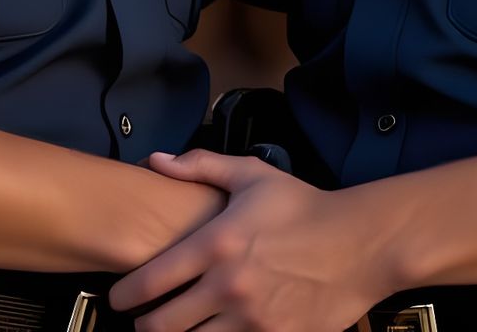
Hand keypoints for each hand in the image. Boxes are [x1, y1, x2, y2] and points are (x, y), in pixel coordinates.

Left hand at [108, 150, 385, 331]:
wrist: (358, 245)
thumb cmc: (302, 207)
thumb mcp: (252, 175)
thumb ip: (200, 166)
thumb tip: (156, 161)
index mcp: (216, 243)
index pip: (151, 280)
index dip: (124, 295)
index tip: (117, 298)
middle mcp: (227, 287)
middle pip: (161, 326)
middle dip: (145, 326)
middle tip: (144, 320)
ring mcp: (251, 321)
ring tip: (176, 329)